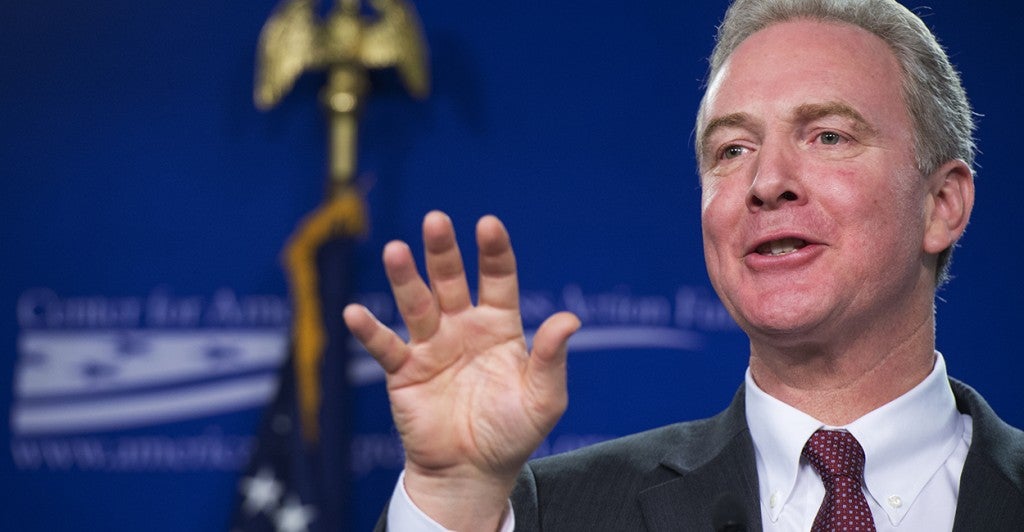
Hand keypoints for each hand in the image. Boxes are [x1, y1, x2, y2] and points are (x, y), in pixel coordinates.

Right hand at [343, 211, 579, 528]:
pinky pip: (385, 346)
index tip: (488, 224)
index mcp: (499, 325)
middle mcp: (462, 327)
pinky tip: (355, 312)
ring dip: (404, 278)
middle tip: (436, 221)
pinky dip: (369, 330)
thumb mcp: (543, 397)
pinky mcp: (403, 371)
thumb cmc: (512, 433)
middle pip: (450, 279)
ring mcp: (430, 346)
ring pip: (415, 304)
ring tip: (395, 251)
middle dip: (442, 251)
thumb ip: (550, 358)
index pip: (496, 278)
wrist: (473, 473)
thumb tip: (569, 319)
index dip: (493, 251)